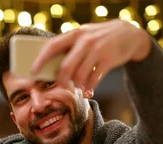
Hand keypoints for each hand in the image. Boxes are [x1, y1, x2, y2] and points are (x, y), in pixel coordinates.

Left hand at [33, 19, 151, 90]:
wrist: (130, 34)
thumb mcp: (84, 36)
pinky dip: (89, 88)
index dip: (41, 60)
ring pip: (79, 76)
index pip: (52, 46)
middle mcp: (85, 40)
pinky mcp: (109, 59)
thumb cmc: (99, 38)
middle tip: (63, 85)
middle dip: (61, 80)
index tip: (32, 71)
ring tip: (78, 87)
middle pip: (65, 67)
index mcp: (75, 34)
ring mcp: (98, 50)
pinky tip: (89, 91)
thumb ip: (69, 47)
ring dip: (77, 85)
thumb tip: (48, 67)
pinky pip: (93, 79)